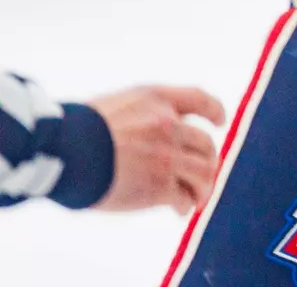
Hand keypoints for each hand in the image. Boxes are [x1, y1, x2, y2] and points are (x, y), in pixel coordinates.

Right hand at [89, 85, 225, 214]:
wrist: (63, 152)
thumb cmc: (77, 132)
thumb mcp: (115, 106)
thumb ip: (142, 115)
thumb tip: (157, 131)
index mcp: (156, 99)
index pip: (199, 99)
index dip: (214, 111)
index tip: (219, 122)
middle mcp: (168, 124)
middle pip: (205, 143)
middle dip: (207, 160)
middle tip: (203, 174)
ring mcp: (167, 155)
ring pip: (204, 172)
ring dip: (202, 186)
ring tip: (196, 198)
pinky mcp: (160, 185)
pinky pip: (184, 196)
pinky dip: (185, 204)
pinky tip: (180, 209)